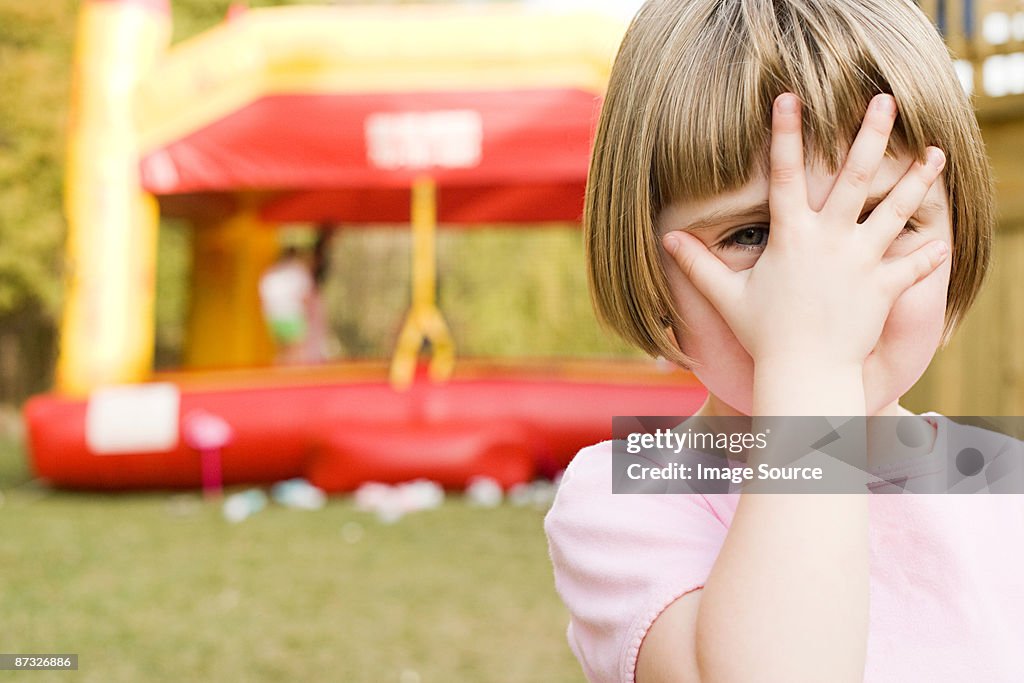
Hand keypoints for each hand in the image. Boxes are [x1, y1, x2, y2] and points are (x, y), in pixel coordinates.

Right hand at [662, 92, 948, 369]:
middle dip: (869, 135)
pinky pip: (913, 266)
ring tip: (936, 153)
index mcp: (792, 236)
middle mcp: (831, 241)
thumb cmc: (764, 334)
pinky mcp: (884, 288)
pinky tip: (940, 243)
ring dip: (917, 181)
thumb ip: (698, 265)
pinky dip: (927, 254)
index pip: (785, 174)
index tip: (788, 98)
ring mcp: (862, 262)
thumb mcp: (727, 296)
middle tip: (884, 100)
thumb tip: (667, 240)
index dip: (785, 133)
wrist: (805, 373)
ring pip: (894, 211)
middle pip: (854, 177)